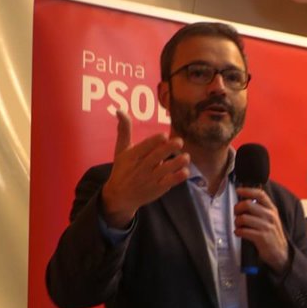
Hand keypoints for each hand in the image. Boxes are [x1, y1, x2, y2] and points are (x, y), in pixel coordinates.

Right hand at [98, 111, 189, 227]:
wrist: (120, 196)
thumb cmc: (122, 169)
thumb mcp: (121, 150)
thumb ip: (124, 131)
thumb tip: (120, 110)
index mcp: (131, 156)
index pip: (144, 147)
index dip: (155, 141)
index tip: (164, 135)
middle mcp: (140, 168)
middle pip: (156, 157)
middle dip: (169, 149)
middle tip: (180, 141)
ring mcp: (149, 179)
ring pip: (165, 170)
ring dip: (177, 163)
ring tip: (187, 157)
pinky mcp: (156, 189)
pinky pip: (169, 182)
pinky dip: (177, 177)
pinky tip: (185, 171)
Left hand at [234, 187, 288, 270]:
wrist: (280, 252)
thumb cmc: (272, 235)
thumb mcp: (270, 219)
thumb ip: (260, 209)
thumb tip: (244, 200)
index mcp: (272, 209)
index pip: (260, 194)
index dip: (247, 190)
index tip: (238, 190)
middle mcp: (270, 216)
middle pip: (248, 204)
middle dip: (237, 208)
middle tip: (236, 214)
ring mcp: (266, 227)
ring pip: (243, 218)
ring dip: (237, 222)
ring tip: (239, 225)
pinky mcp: (261, 237)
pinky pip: (243, 231)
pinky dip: (238, 232)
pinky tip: (240, 233)